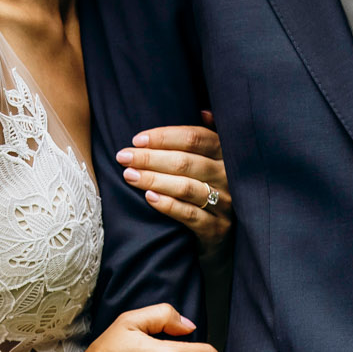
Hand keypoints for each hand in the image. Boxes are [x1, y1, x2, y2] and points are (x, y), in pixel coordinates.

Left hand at [117, 111, 232, 251]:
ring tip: (129, 175)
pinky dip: (168, 205)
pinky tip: (149, 198)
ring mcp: (226, 204)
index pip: (196, 138)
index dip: (164, 137)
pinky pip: (191, 215)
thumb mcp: (216, 163)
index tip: (136, 139)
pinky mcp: (218, 229)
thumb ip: (210, 136)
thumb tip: (203, 111)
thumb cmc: (214, 193)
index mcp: (227, 154)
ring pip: (187, 187)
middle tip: (123, 157)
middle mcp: (229, 177)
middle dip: (150, 158)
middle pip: (186, 162)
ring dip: (154, 179)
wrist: (226, 240)